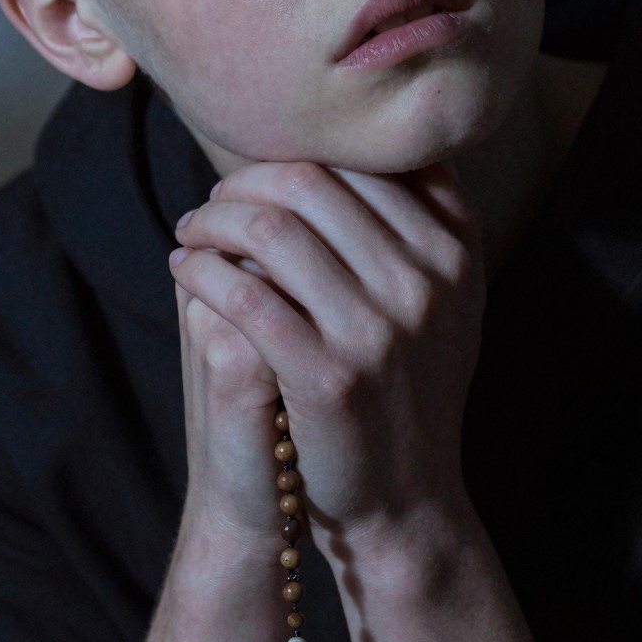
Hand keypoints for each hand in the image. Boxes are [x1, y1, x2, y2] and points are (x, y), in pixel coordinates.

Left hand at [167, 159, 483, 546]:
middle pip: (311, 184)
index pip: (362, 164)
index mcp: (455, 253)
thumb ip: (426, 227)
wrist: (408, 500)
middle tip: (214, 201)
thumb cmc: (411, 390)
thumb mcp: (448, 303)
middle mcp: (425, 283)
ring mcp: (378, 329)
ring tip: (192, 231)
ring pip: (270, 230)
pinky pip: (245, 295)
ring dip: (213, 220)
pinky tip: (185, 269)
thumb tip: (383, 141)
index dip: (299, 156)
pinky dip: (203, 271)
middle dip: (246, 181)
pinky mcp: (328, 374)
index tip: (262, 174)